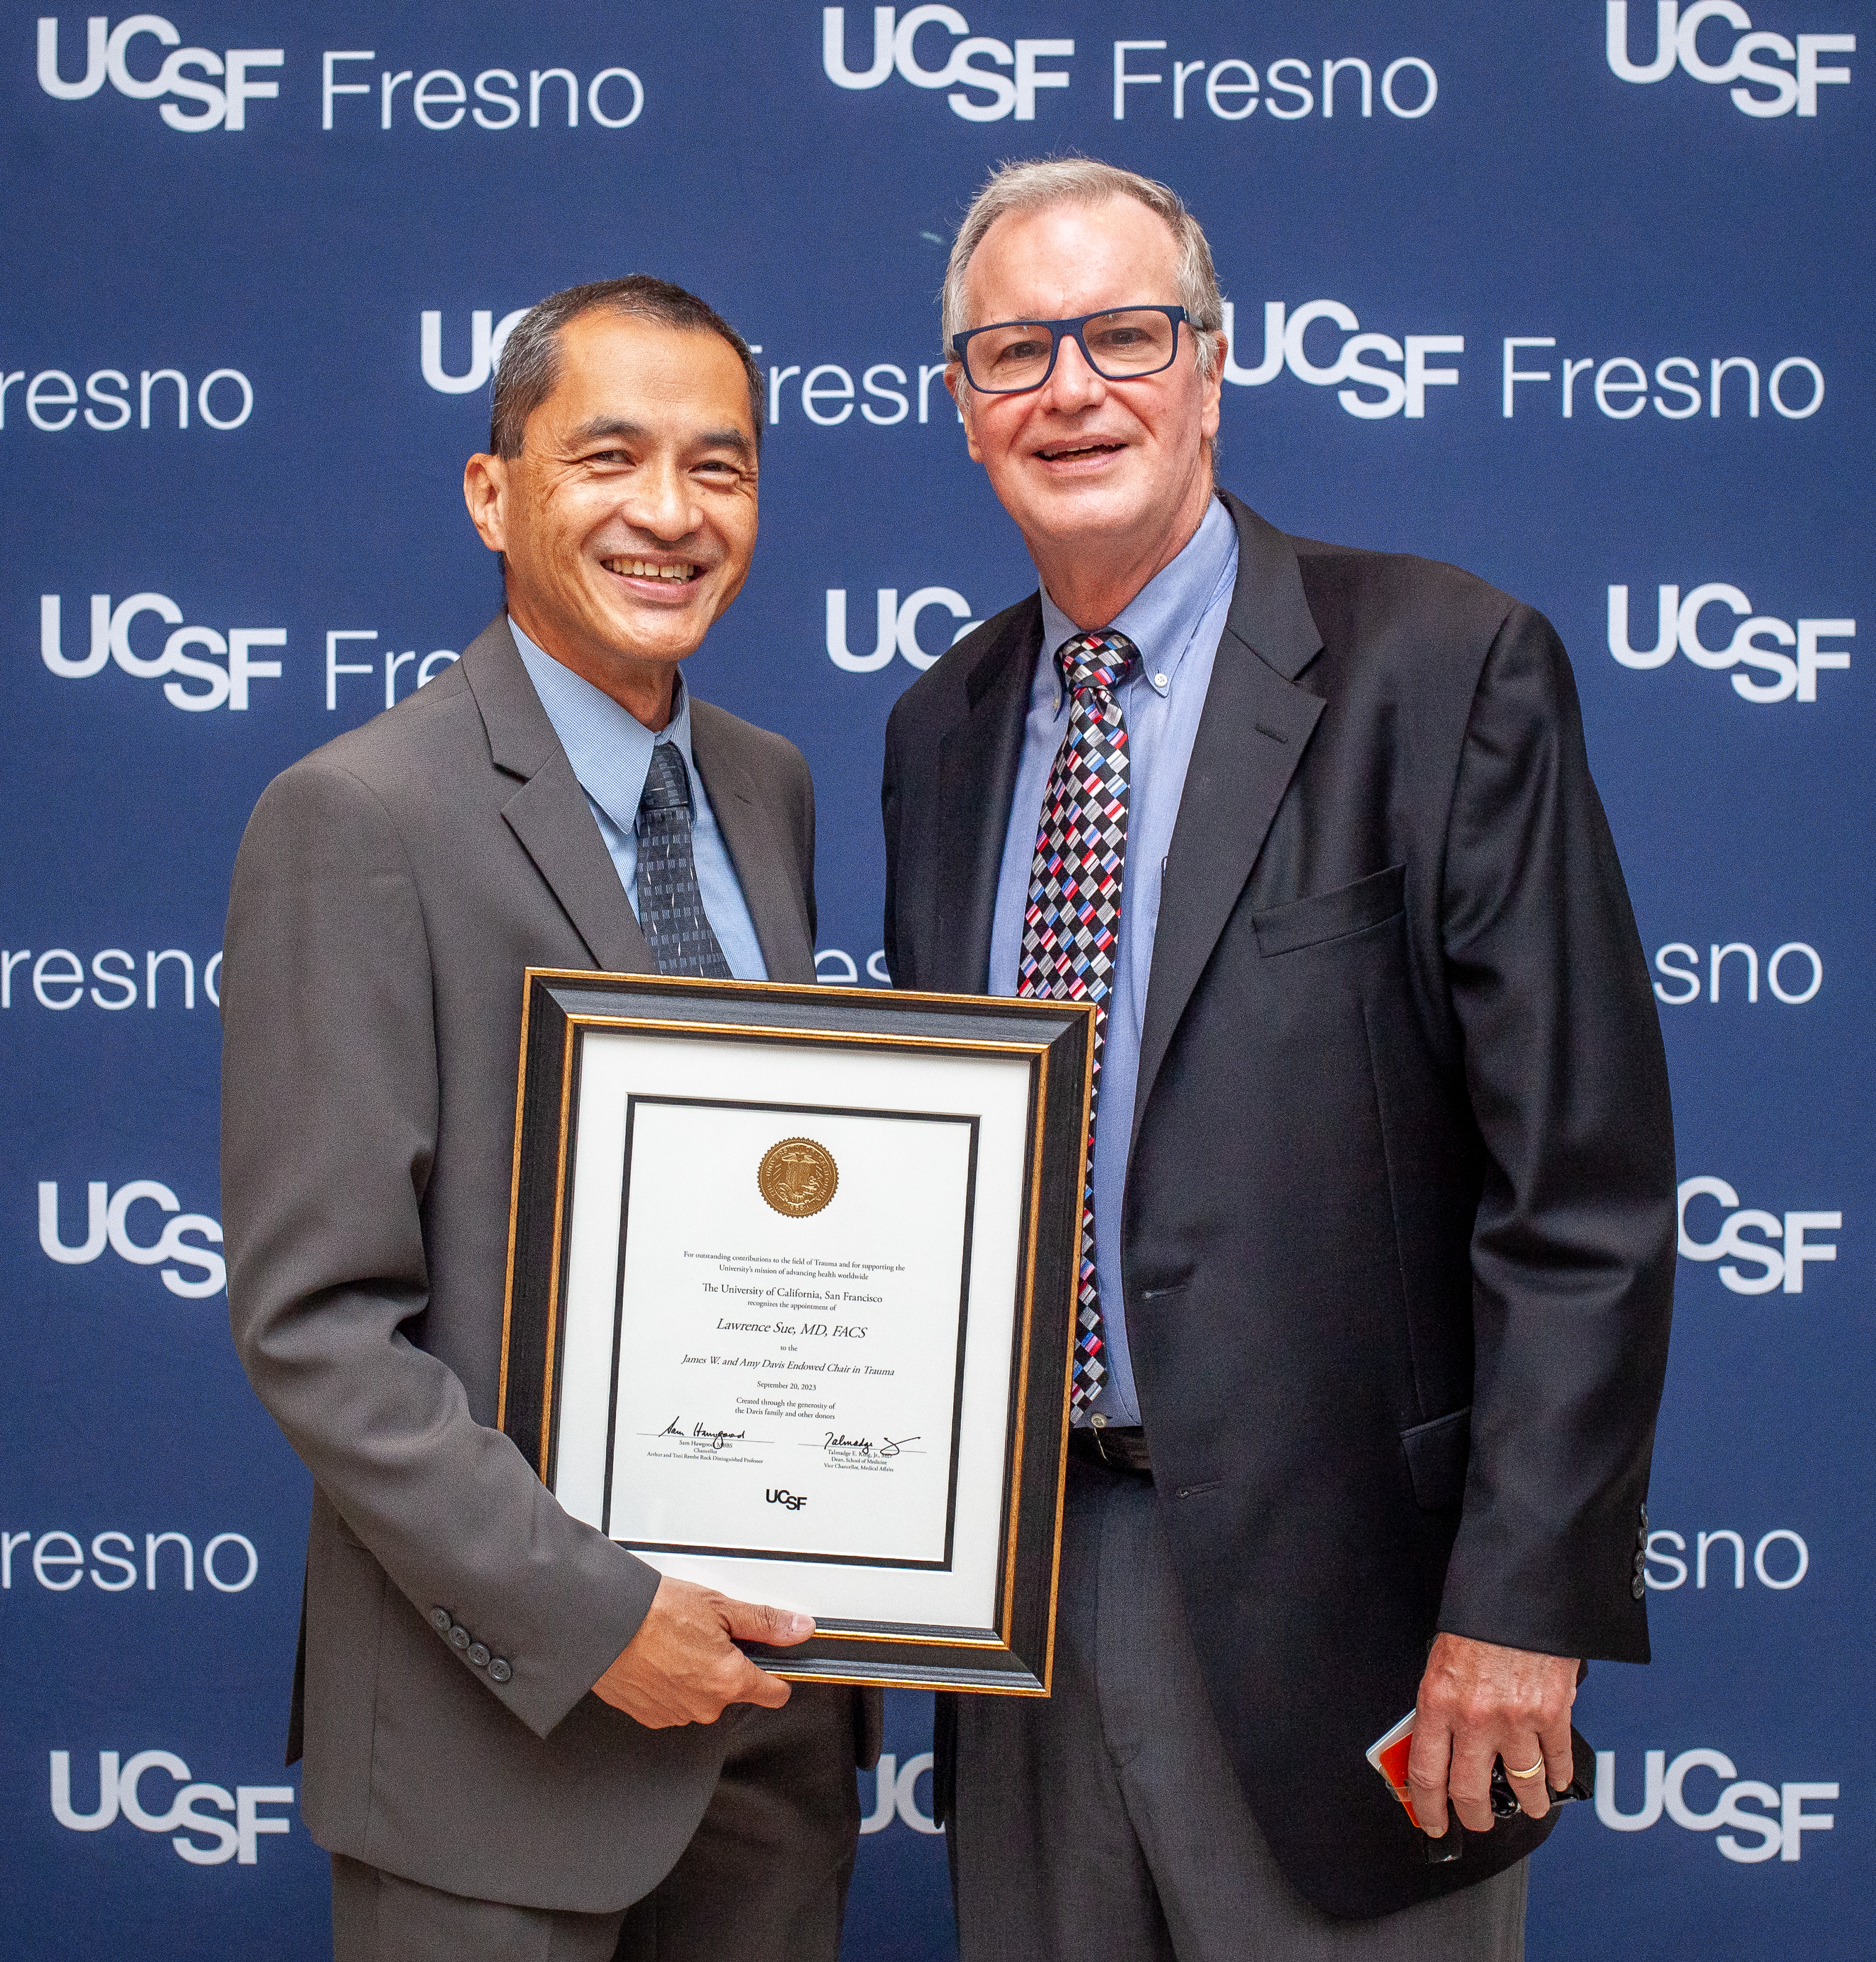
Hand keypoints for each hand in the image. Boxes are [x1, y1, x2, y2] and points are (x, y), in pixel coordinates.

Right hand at [591, 1576, 812, 1727]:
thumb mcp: (720, 1607)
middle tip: (708, 1635)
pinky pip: (673, 1702)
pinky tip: (660, 1658)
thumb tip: (798, 1628)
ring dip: (697, 1675)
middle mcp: (705, 1705)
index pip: (774, 1693)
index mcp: (729, 1680)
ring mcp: (676, 1714)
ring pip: (702, 1697)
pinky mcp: (650, 1715)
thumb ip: (764, 1622)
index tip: (774, 1665)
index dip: (776, 1675)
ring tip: (678, 1642)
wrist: (604, 1624)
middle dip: (727, 1667)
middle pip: (733, 1691)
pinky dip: (671, 1684)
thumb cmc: (655, 1612)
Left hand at [1407, 1632, 1577, 1835]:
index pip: (1426, 1773)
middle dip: (1476, 1817)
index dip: (1428, 1807)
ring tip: (1526, 1805)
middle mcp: (1475, 1716)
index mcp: (1439, 1701)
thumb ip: (1439, 1708)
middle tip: (1478, 1820)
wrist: (1517, 1593)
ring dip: (1525, 1803)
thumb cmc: (1476, 1624)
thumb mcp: (1439, 1663)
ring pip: (1521, 1785)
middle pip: (1471, 1792)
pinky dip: (1558, 1777)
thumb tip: (1436, 1748)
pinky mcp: (1552, 1714)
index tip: (1434, 1822)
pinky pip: (1557, 1761)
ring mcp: (1516, 1719)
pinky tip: (1556, 1781)